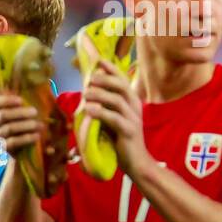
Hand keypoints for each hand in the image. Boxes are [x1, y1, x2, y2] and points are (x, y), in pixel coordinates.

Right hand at [0, 90, 46, 158]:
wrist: (27, 141)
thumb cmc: (31, 117)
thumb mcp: (30, 103)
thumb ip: (31, 94)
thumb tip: (41, 81)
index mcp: (0, 109)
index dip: (6, 101)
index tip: (21, 100)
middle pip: (2, 115)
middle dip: (19, 113)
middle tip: (35, 112)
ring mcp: (1, 134)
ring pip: (7, 129)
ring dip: (24, 126)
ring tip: (40, 125)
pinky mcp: (6, 146)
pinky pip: (11, 144)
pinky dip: (25, 140)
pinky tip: (37, 136)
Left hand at [79, 59, 149, 174]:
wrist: (136, 161)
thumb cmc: (121, 139)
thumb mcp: (112, 117)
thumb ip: (105, 104)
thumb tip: (88, 89)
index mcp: (132, 102)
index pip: (122, 80)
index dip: (111, 69)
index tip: (98, 60)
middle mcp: (135, 107)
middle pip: (121, 86)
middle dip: (104, 80)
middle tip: (89, 80)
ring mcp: (133, 119)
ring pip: (117, 100)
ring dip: (99, 95)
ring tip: (85, 95)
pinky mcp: (129, 131)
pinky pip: (114, 118)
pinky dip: (100, 112)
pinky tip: (88, 110)